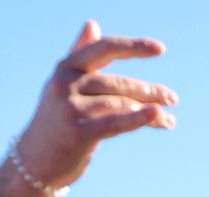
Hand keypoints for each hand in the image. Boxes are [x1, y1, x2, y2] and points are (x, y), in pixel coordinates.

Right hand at [12, 21, 175, 190]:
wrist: (36, 161)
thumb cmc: (56, 121)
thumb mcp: (65, 84)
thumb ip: (79, 54)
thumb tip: (93, 23)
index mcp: (66, 67)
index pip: (104, 49)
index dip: (133, 47)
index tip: (160, 49)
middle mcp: (66, 83)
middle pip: (118, 83)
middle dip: (149, 90)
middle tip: (172, 98)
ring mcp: (71, 107)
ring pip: (120, 104)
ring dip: (150, 112)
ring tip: (169, 119)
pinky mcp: (78, 132)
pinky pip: (115, 122)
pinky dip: (139, 119)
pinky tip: (158, 117)